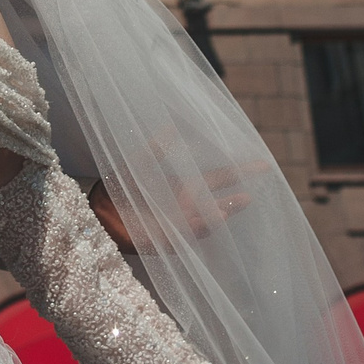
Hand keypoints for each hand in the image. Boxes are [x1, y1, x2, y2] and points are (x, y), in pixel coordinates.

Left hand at [93, 160, 270, 253]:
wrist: (102, 213)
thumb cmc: (120, 188)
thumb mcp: (138, 163)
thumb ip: (157, 148)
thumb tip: (172, 126)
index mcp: (185, 185)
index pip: (217, 177)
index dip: (238, 170)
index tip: (260, 162)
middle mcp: (189, 203)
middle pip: (221, 196)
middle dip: (239, 190)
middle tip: (262, 178)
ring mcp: (183, 221)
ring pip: (211, 215)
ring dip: (227, 208)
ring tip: (244, 198)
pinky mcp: (173, 238)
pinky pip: (193, 232)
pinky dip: (202, 225)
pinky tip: (213, 216)